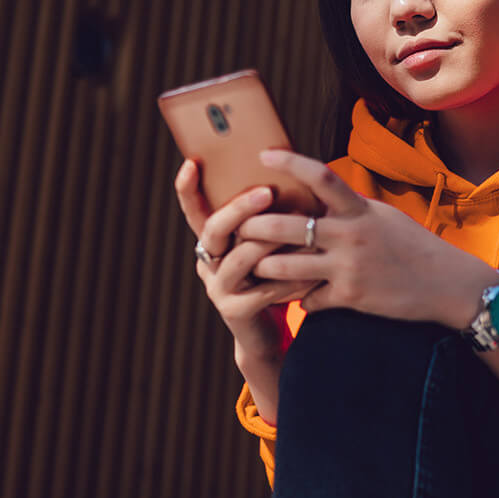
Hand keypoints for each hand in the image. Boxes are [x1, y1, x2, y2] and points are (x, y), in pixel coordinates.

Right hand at [174, 158, 318, 367]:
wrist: (264, 334)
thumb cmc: (271, 279)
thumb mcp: (265, 246)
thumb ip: (265, 220)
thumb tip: (291, 178)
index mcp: (212, 242)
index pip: (193, 210)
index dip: (187, 188)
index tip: (191, 163)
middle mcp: (207, 262)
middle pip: (214, 229)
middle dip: (240, 208)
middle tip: (267, 191)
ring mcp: (217, 288)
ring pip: (240, 259)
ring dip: (269, 243)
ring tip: (297, 230)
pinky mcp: (234, 311)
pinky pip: (262, 290)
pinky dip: (289, 279)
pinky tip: (311, 270)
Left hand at [237, 150, 498, 328]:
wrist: (448, 285)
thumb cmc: (414, 248)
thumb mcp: (383, 218)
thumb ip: (350, 208)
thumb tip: (321, 191)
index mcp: (359, 210)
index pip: (321, 176)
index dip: (289, 162)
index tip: (263, 155)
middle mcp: (351, 235)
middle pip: (287, 226)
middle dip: (254, 227)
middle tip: (237, 227)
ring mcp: (349, 267)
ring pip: (286, 267)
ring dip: (265, 267)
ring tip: (254, 265)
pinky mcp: (350, 297)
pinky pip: (310, 300)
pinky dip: (302, 300)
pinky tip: (301, 301)